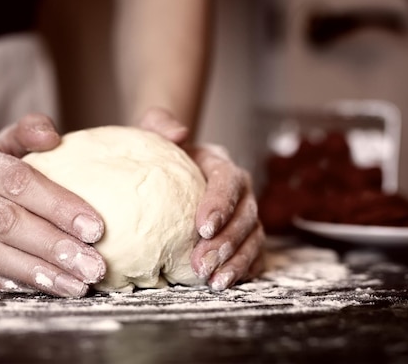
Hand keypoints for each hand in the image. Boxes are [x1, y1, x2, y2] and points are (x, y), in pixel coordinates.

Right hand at [0, 113, 105, 296]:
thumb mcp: (4, 144)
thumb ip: (29, 132)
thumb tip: (53, 136)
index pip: (17, 181)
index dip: (58, 204)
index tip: (95, 228)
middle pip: (4, 221)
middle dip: (53, 246)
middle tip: (92, 266)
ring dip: (36, 272)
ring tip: (75, 285)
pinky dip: (11, 283)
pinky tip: (43, 288)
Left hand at [138, 108, 265, 289]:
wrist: (167, 170)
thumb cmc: (160, 154)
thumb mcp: (153, 133)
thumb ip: (160, 124)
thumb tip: (177, 132)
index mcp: (220, 165)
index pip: (229, 181)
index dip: (221, 204)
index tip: (203, 226)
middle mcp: (240, 191)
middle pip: (246, 215)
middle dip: (227, 242)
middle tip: (201, 264)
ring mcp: (245, 216)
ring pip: (254, 238)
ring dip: (237, 262)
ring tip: (213, 281)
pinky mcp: (245, 238)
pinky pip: (255, 255)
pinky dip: (245, 270)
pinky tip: (226, 283)